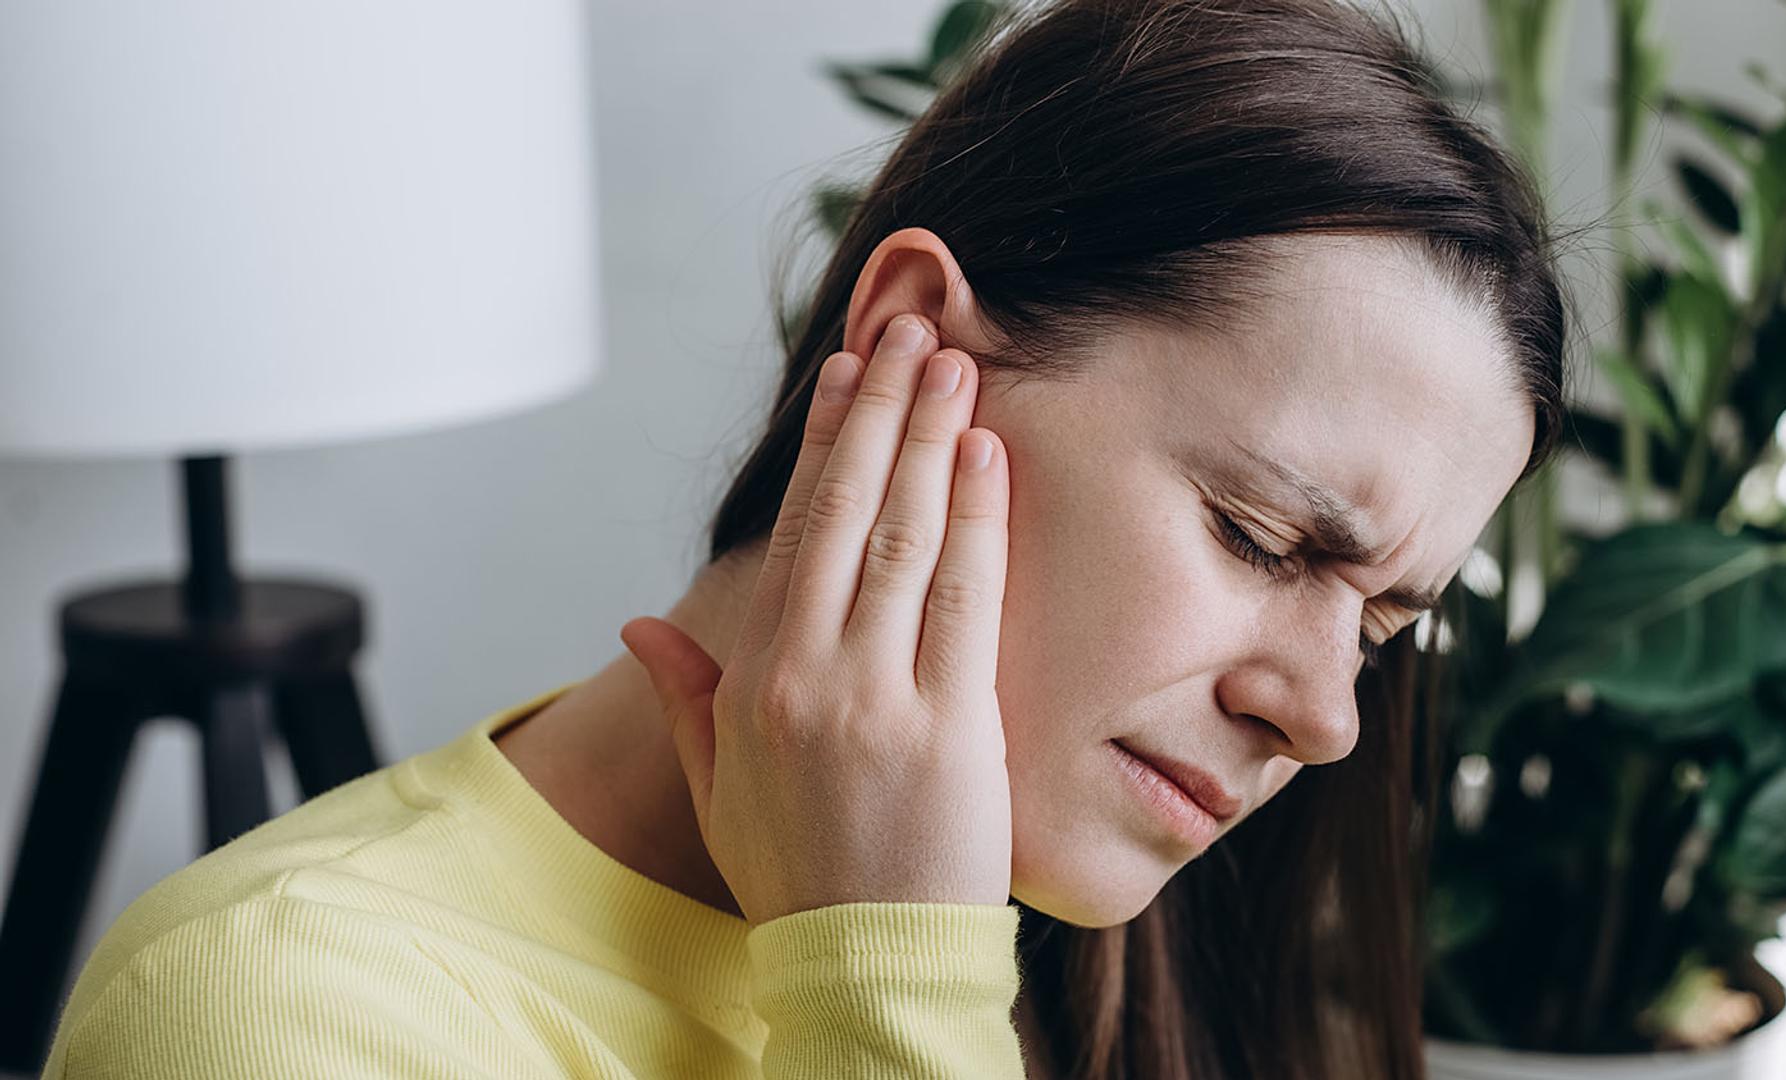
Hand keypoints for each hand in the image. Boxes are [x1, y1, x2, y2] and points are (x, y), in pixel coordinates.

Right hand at [619, 313, 1012, 923]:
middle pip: (851, 512)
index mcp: (756, 681)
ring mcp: (881, 696)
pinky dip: (976, 519)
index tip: (844, 375)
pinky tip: (985, 457)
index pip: (796, 534)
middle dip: (881, 411)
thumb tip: (641, 616)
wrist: (866, 965)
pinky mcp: (953, 724)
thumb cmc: (797, 872)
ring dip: (931, 440)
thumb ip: (684, 695)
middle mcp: (811, 674)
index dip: (823, 445)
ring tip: (955, 364)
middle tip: (910, 332)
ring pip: (907, 538)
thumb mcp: (718, 786)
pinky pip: (967, 598)